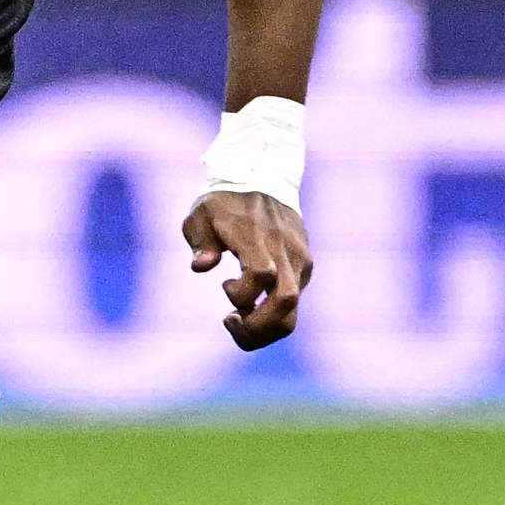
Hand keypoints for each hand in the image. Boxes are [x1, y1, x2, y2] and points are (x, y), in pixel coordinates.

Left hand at [182, 189, 311, 350]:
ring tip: (242, 322)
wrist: (264, 177)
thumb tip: (201, 267)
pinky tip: (253, 305)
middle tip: (231, 322)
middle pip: (286, 301)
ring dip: (265, 327)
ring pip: (293, 309)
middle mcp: (285, 250)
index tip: (225, 285)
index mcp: (258, 236)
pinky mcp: (305, 265)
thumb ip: (200, 241)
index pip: (261, 274)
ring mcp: (299, 259)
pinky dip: (272, 314)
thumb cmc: (225, 202)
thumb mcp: (201, 214)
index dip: (241, 292)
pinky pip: (294, 300)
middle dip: (257, 326)